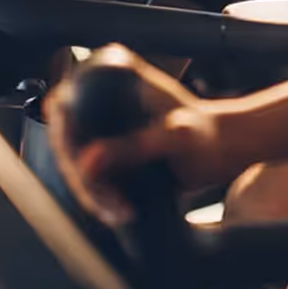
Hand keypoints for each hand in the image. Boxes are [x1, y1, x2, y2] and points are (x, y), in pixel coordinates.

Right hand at [46, 46, 239, 226]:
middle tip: (109, 205)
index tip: (81, 171)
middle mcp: (103, 94)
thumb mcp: (175, 138)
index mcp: (117, 75)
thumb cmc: (206, 134)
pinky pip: (89, 174)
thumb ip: (135, 146)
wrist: (222, 147)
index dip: (65, 138)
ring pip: (74, 161)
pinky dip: (101, 196)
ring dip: (92, 192)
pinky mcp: (106, 146)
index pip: (67, 103)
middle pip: (66, 138)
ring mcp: (102, 122)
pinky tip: (120, 212)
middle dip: (82, 177)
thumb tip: (87, 162)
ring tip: (120, 213)